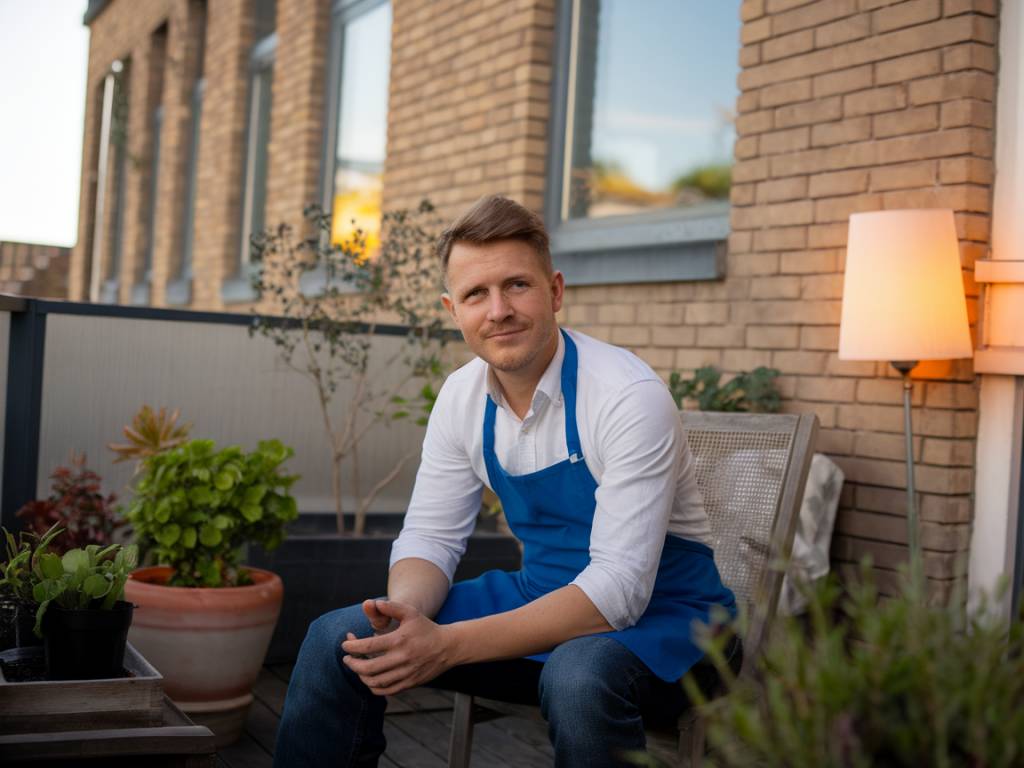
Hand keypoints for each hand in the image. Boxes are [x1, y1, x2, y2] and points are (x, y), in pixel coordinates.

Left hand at [341, 599, 458, 696]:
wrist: (448, 647)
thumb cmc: (426, 628)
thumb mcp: (411, 613)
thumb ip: (391, 607)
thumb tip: (373, 603)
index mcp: (399, 640)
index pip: (369, 646)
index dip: (353, 646)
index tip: (345, 644)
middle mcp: (402, 659)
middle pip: (368, 668)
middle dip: (352, 664)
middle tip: (346, 658)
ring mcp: (406, 673)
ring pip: (375, 681)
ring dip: (361, 676)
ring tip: (356, 667)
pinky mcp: (409, 683)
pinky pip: (386, 691)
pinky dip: (373, 686)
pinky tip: (369, 678)